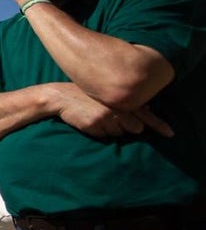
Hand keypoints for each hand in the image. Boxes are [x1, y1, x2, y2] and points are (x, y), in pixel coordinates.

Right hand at [52, 83, 172, 138]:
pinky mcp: (96, 124)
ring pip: (118, 133)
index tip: (170, 133)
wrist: (60, 96)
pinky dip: (99, 132)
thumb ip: (127, 101)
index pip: (145, 114)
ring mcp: (107, 115)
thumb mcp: (106, 93)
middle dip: (126, 127)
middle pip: (134, 128)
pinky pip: (104, 135)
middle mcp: (117, 106)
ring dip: (110, 129)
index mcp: (122, 99)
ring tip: (97, 117)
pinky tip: (90, 122)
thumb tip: (150, 106)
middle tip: (110, 117)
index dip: (158, 124)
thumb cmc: (85, 95)